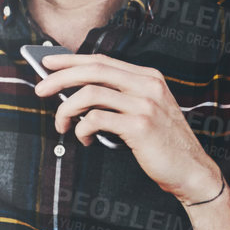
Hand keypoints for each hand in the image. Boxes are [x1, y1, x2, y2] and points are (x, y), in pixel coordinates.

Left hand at [36, 53, 224, 202]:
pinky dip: (81, 129)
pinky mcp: (140, 125)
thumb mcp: (143, 109)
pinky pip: (95, 120)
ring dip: (66, 110)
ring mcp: (145, 104)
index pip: (102, 60)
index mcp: (148, 77)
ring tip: (61, 125)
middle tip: (39, 90)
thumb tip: (72, 90)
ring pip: (89, 94)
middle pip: (93, 70)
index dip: (71, 59)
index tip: (47, 62)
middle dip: (59, 78)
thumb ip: (117, 95)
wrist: (190, 169)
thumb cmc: (160, 142)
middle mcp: (148, 86)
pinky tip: (84, 139)